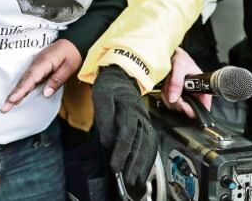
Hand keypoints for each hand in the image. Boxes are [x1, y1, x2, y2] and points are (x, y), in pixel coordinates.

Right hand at [1, 38, 81, 112]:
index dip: (21, 90)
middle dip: (13, 95)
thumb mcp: (69, 67)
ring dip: (15, 93)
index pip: (30, 78)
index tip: (12, 100)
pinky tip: (17, 97)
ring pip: (24, 81)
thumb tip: (45, 93)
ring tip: (7, 106)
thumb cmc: (71, 54)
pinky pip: (28, 80)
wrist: (72, 42)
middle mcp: (36, 64)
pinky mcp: (37, 68)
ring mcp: (36, 66)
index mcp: (44, 63)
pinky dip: (21, 88)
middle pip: (23, 81)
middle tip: (4, 108)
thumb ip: (56, 80)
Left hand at [92, 66, 159, 187]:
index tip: (116, 166)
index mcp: (129, 107)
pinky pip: (150, 141)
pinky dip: (148, 156)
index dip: (122, 151)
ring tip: (136, 178)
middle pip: (141, 141)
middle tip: (128, 179)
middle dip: (135, 163)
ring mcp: (145, 119)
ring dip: (143, 163)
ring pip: (148, 143)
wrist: (121, 73)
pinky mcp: (145, 123)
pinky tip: (144, 167)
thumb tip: (107, 142)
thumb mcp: (101, 97)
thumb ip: (105, 119)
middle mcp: (141, 114)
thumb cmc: (109, 85)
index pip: (127, 133)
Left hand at [162, 47, 211, 118]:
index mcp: (202, 87)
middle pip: (188, 108)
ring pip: (176, 105)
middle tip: (172, 93)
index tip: (184, 106)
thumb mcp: (180, 66)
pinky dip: (164, 94)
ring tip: (169, 83)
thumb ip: (177, 82)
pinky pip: (168, 101)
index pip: (204, 106)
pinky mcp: (174, 94)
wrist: (170, 53)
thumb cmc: (181, 57)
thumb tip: (174, 98)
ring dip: (169, 96)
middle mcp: (194, 93)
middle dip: (177, 101)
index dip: (194, 110)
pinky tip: (165, 85)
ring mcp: (184, 94)